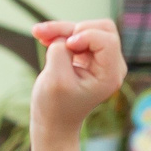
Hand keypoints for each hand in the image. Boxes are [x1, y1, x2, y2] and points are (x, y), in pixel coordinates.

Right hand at [30, 19, 125, 133]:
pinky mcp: (89, 56)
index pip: (107, 40)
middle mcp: (112, 65)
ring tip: (38, 33)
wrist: (54, 122)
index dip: (85, 36)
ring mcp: (102, 60)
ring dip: (62, 29)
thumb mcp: (55, 79)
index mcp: (111, 75)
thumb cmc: (55, 106)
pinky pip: (78, 34)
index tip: (68, 47)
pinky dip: (61, 34)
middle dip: (74, 28)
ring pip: (86, 28)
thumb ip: (60, 51)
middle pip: (101, 28)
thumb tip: (64, 36)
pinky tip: (43, 37)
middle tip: (48, 37)